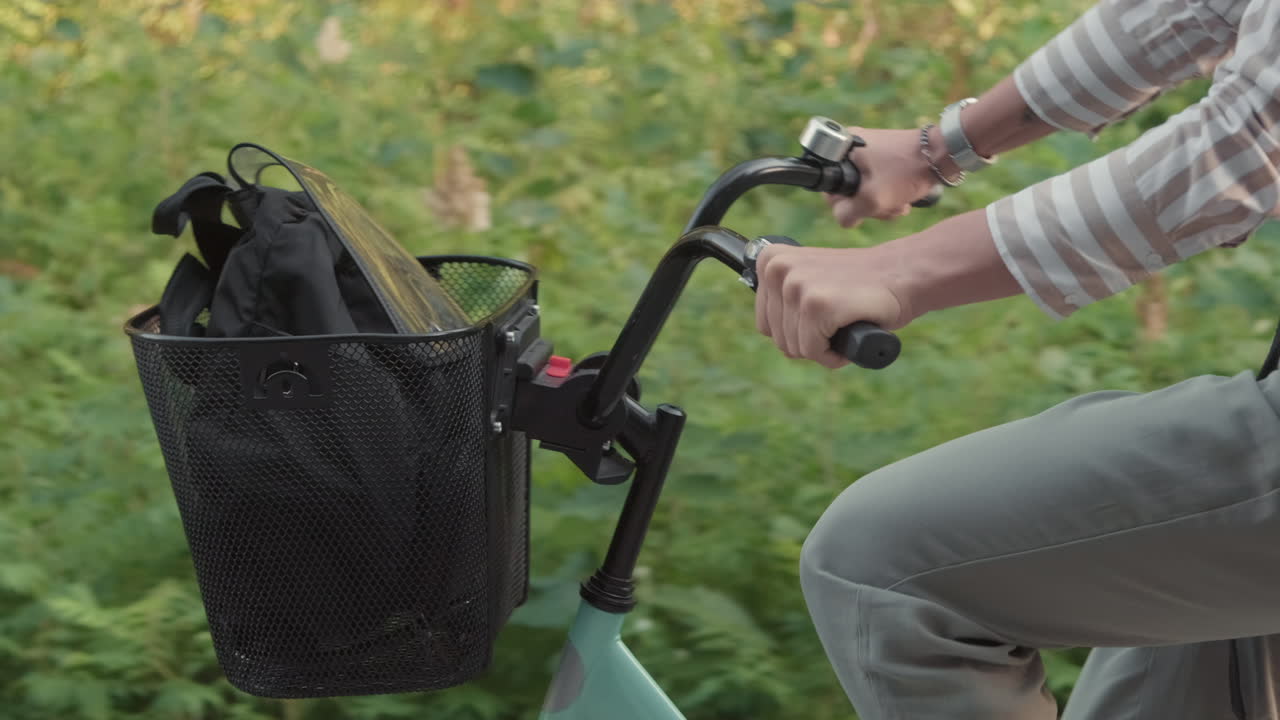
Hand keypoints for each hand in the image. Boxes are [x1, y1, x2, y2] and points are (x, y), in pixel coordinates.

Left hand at [754, 243, 911, 368]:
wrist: (901, 276)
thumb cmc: (856, 286)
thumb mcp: (809, 281)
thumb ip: (784, 303)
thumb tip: (777, 342)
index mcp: (770, 261)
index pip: (765, 324)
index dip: (797, 330)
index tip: (822, 312)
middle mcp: (777, 269)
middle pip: (779, 339)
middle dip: (810, 340)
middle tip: (838, 317)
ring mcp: (796, 286)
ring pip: (795, 348)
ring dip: (824, 347)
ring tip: (845, 320)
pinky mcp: (816, 305)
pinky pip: (814, 352)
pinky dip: (835, 355)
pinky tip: (851, 331)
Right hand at [826, 127, 940, 227]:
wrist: (943, 153)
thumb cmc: (906, 172)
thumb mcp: (872, 199)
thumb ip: (847, 214)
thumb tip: (845, 217)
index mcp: (842, 149)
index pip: (828, 187)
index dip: (844, 203)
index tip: (864, 204)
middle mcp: (852, 145)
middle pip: (848, 190)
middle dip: (868, 206)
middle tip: (886, 207)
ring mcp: (869, 150)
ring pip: (865, 189)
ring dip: (881, 204)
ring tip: (900, 205)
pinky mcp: (885, 156)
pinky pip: (878, 182)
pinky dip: (888, 194)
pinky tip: (903, 199)